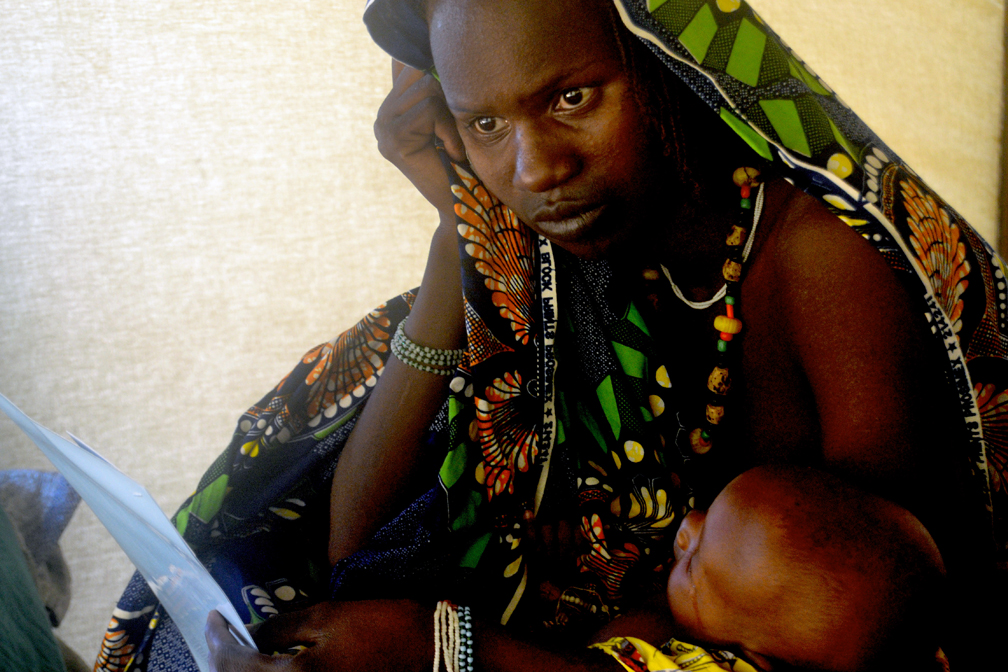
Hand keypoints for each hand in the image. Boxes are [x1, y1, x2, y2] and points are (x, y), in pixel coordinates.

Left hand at [206, 601, 429, 671]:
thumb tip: (252, 634)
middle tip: (220, 635)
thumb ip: (283, 628)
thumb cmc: (380, 627)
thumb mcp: (328, 616)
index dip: (217, 640)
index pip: (234, 665)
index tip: (212, 618)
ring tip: (239, 651)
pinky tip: (267, 664)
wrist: (427, 651)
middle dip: (222, 661)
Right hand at [374, 60, 465, 216]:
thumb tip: (428, 57)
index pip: (410, 68)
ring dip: (448, 118)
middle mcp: (382, 119)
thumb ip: (434, 90)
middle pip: (420, 76)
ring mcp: (383, 132)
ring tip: (450, 145)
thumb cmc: (463, 160)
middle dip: (445, 100)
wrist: (463, 205)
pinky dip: (448, 131)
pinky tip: (449, 154)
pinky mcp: (393, 144)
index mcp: (392, 110)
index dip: (435, 80)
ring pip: (426, 91)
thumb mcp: (448, 116)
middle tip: (451, 134)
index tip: (449, 111)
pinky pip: (429, 111)